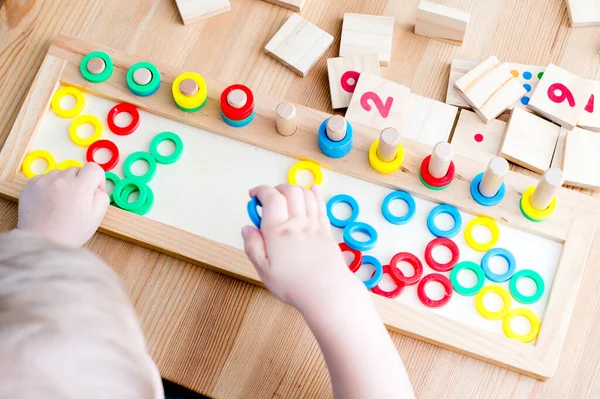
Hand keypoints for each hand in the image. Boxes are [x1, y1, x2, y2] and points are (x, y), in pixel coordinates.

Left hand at [18, 163, 109, 247]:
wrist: (41, 242)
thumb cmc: (70, 233)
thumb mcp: (96, 218)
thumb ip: (102, 197)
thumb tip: (96, 188)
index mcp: (80, 187)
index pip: (94, 168)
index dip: (97, 179)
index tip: (93, 190)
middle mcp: (61, 180)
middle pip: (77, 170)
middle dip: (80, 182)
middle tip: (76, 200)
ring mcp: (44, 181)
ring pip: (60, 173)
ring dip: (64, 183)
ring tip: (60, 202)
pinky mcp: (30, 185)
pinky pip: (45, 178)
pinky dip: (49, 186)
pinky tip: (49, 202)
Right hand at [242, 184, 361, 311]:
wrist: (327, 293)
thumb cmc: (294, 285)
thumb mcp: (264, 270)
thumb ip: (253, 246)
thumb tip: (247, 229)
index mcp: (279, 231)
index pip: (271, 197)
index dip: (260, 191)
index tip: (253, 196)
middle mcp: (297, 223)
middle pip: (289, 190)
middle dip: (276, 188)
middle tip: (268, 199)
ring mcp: (314, 225)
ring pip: (305, 194)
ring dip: (293, 190)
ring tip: (285, 198)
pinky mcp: (326, 231)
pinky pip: (321, 205)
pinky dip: (315, 194)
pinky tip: (312, 189)